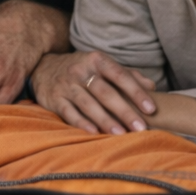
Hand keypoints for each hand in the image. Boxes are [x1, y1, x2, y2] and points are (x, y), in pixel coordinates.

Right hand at [31, 50, 155, 134]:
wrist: (43, 68)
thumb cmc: (82, 70)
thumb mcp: (102, 66)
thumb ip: (127, 75)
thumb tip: (151, 87)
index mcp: (96, 60)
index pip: (120, 75)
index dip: (136, 92)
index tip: (151, 109)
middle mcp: (80, 71)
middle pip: (105, 92)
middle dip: (124, 110)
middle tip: (140, 127)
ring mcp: (66, 85)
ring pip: (88, 104)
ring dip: (106, 120)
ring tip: (121, 134)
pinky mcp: (54, 99)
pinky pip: (69, 113)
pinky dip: (81, 123)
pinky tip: (94, 133)